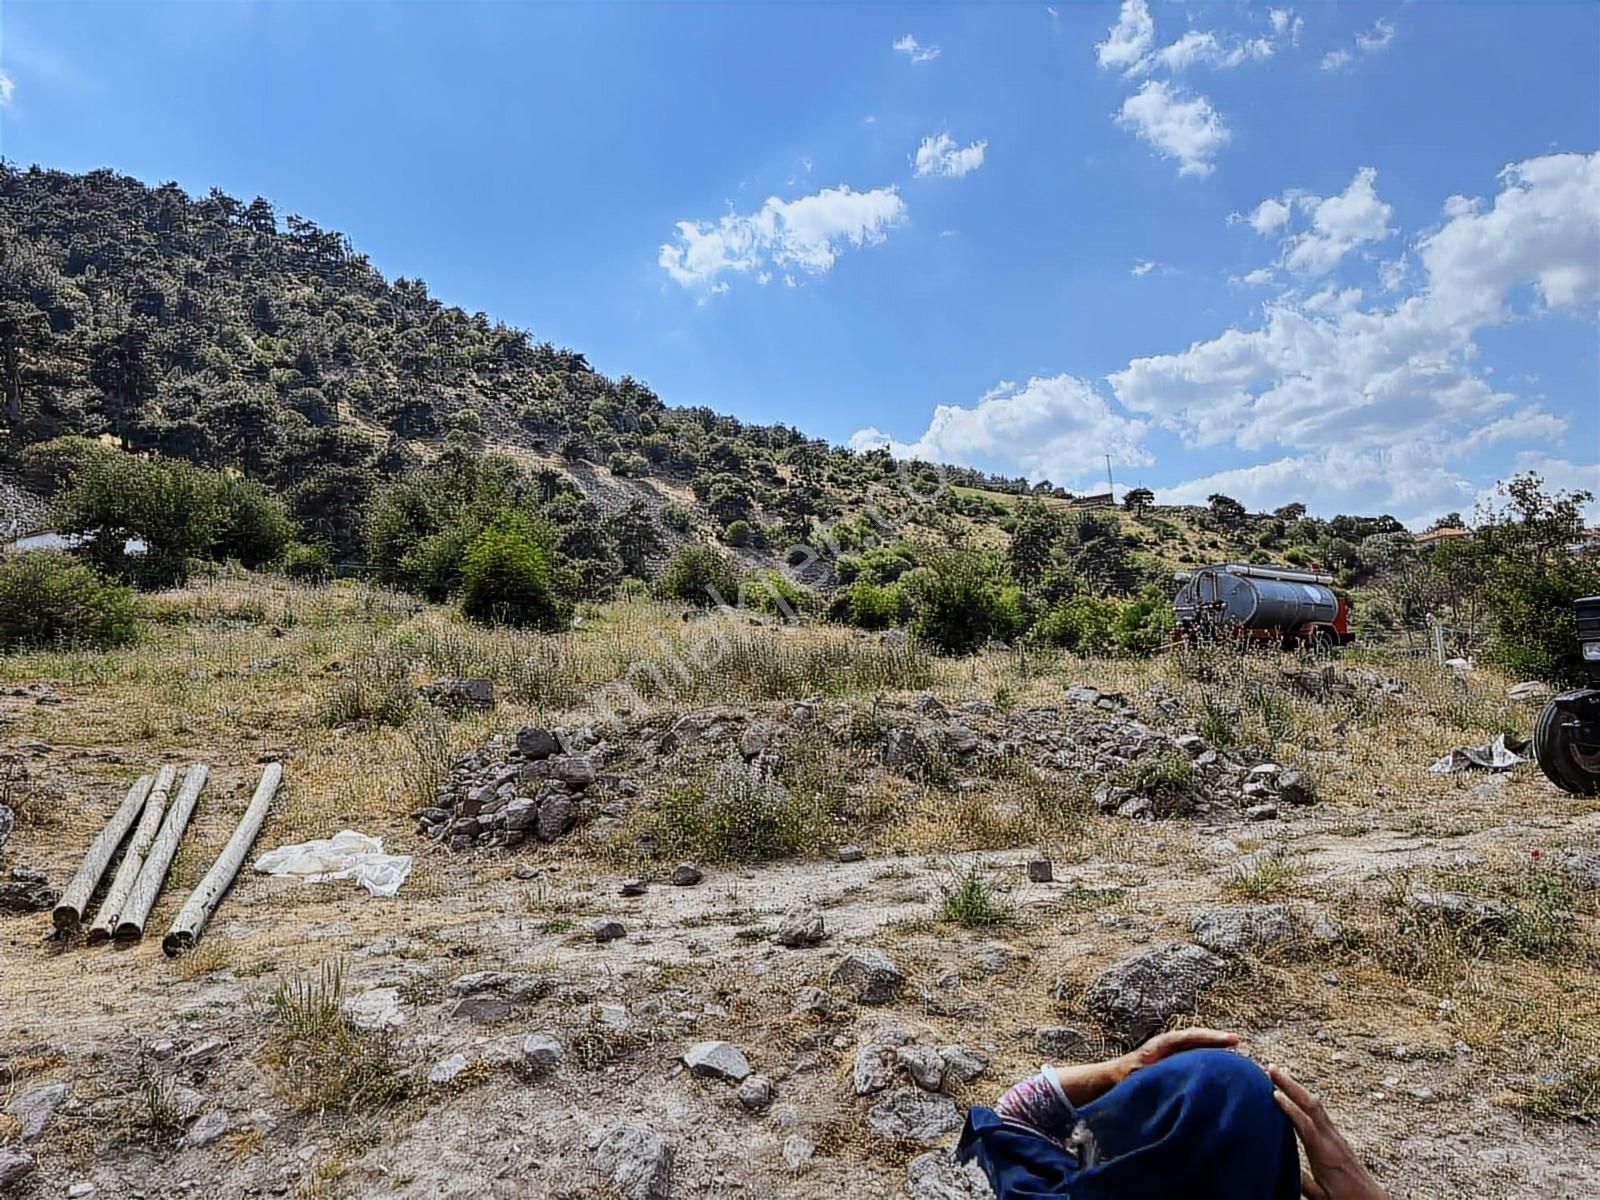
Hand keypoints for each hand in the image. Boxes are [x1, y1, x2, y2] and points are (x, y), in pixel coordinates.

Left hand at [1053, 1027, 1239, 1104]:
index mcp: (1161, 1044)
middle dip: (1215, 1038)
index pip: (1188, 1037)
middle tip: (1236, 1039)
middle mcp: (1170, 1044)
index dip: (1207, 1038)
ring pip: (1197, 1044)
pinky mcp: (1178, 1059)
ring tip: (1235, 1046)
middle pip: (1196, 1036)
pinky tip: (1223, 1062)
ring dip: (1214, 1045)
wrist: (1118, 1077)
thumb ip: (1147, 1074)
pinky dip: (1209, 1054)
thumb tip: (1159, 1076)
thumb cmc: (1126, 1077)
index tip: (1226, 1039)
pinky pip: (1196, 1053)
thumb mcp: (1135, 1075)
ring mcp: (1175, 1050)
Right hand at [1268, 1064, 1389, 1199]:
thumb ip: (1304, 1183)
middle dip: (1290, 1085)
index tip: (1273, 1093)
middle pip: (1311, 1105)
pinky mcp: (1336, 1137)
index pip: (1306, 1125)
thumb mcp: (1322, 1198)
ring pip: (1316, 1105)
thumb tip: (1283, 1167)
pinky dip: (1304, 1097)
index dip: (1289, 1109)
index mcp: (1325, 1155)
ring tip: (1279, 1074)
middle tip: (1271, 1068)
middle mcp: (1332, 1140)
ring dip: (1297, 1087)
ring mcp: (1336, 1136)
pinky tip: (1296, 1093)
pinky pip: (1319, 1111)